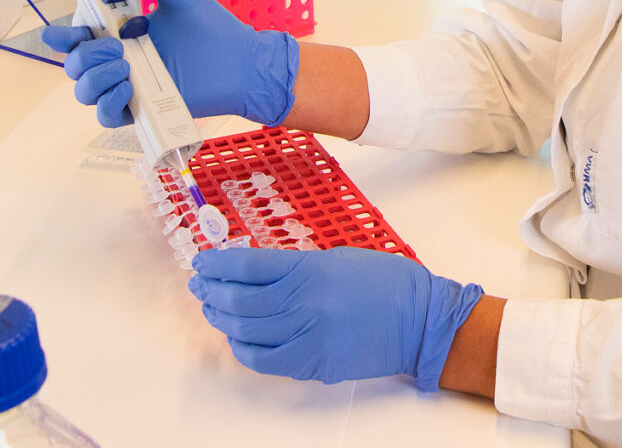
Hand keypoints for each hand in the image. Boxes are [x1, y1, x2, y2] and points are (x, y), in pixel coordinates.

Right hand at [39, 0, 298, 127]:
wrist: (242, 62)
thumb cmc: (213, 27)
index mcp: (122, 34)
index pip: (79, 37)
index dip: (61, 36)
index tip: (60, 32)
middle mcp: (120, 62)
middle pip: (74, 65)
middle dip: (84, 54)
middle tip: (117, 46)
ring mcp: (130, 88)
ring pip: (83, 92)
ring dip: (93, 77)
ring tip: (124, 66)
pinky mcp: (143, 111)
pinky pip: (106, 116)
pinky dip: (108, 103)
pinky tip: (127, 89)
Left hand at [189, 246, 484, 390]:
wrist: (420, 321)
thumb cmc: (385, 282)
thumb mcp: (339, 257)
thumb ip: (297, 265)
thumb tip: (256, 271)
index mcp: (311, 270)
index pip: (248, 265)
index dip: (218, 263)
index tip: (202, 260)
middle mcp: (304, 304)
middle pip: (240, 299)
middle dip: (212, 291)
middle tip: (200, 285)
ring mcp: (308, 337)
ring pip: (246, 331)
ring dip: (222, 319)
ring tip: (212, 309)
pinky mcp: (314, 364)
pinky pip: (264, 361)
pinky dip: (243, 350)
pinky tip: (236, 339)